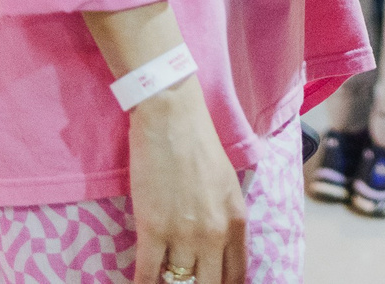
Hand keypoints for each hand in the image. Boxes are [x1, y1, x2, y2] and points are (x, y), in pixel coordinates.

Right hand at [128, 79, 248, 283]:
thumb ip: (225, 220)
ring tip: (163, 280)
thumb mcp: (227, 185)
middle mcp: (214, 235)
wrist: (171, 118)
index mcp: (236, 222)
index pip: (236, 276)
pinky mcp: (152, 230)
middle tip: (184, 283)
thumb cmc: (200, 143)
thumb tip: (215, 248)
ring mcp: (183, 235)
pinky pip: (147, 275)